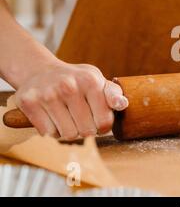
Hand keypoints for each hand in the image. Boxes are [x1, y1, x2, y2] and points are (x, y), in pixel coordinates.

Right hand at [14, 61, 128, 139]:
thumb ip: (113, 94)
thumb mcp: (97, 81)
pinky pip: (48, 134)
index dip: (103, 127)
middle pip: (86, 131)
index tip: (98, 121)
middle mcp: (69, 86)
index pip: (104, 122)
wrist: (41, 71)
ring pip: (67, 135)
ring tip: (67, 117)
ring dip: (69, 131)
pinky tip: (53, 117)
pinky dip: (52, 131)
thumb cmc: (75, 80)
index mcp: (90, 80)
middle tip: (81, 118)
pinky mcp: (29, 102)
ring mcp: (48, 94)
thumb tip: (123, 104)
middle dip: (87, 130)